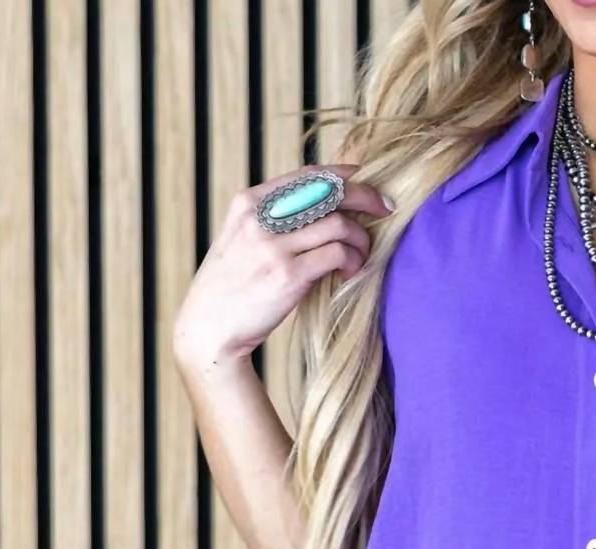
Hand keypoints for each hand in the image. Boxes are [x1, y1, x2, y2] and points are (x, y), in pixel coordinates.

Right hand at [172, 162, 393, 375]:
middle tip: (386, 209)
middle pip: (329, 191)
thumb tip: (322, 206)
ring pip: (339, 224)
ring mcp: (273, 246)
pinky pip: (337, 254)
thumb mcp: (242, 239)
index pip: (307, 174)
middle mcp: (260, 217)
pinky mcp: (288, 275)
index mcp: (249, 201)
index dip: (344, 174)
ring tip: (362, 255)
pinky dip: (354, 261)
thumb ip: (273, 219)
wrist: (209, 328)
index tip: (366, 181)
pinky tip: (352, 272)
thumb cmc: (232, 286)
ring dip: (361, 239)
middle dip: (366, 196)